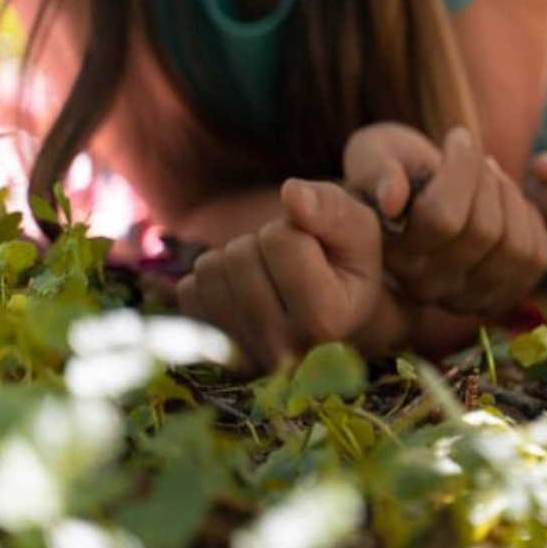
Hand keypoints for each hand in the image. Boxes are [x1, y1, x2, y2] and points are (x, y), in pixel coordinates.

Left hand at [177, 179, 384, 370]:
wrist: (331, 317)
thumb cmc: (346, 266)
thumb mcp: (357, 232)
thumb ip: (334, 209)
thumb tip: (292, 193)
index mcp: (328, 320)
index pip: (281, 240)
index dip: (295, 228)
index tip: (316, 251)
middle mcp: (284, 349)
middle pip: (241, 255)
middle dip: (263, 244)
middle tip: (289, 266)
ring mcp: (243, 354)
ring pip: (211, 269)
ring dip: (236, 260)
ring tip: (268, 278)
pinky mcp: (212, 352)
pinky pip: (188, 290)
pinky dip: (214, 282)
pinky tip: (244, 295)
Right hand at [344, 123, 546, 316]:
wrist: (421, 193)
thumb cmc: (396, 166)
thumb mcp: (374, 153)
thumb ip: (376, 170)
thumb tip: (392, 199)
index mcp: (392, 254)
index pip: (442, 217)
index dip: (462, 169)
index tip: (458, 137)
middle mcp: (426, 288)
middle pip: (484, 232)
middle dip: (488, 179)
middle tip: (477, 158)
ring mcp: (467, 299)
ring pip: (516, 249)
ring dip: (512, 199)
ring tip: (493, 178)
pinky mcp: (502, 298)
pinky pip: (538, 257)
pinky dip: (530, 220)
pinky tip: (507, 204)